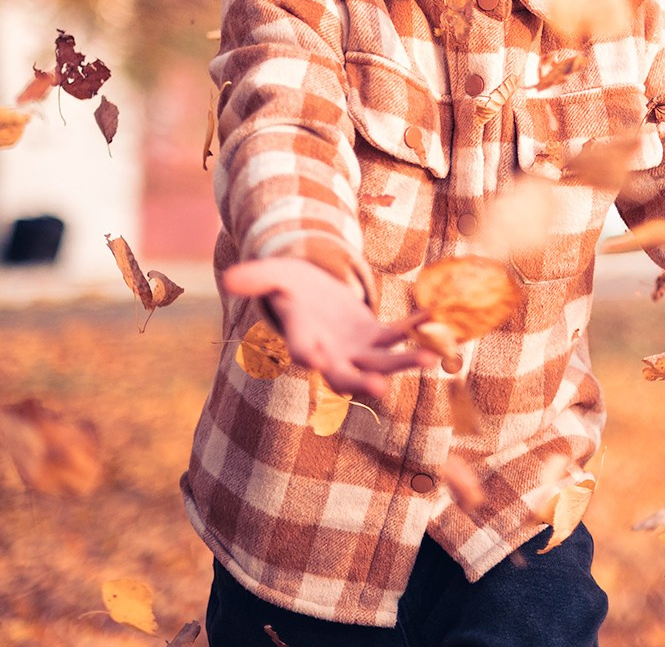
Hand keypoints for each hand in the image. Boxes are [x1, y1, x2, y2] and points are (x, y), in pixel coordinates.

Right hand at [222, 257, 435, 397]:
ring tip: (429, 358)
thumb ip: (256, 279)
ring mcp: (355, 349)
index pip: (303, 351)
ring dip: (403, 362)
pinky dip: (416, 328)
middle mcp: (330, 353)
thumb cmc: (288, 284)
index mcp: (302, 338)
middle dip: (361, 382)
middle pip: (345, 374)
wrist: (311, 291)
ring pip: (380, 362)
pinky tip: (436, 316)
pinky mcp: (375, 337)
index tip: (315, 359)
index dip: (309, 354)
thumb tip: (228, 279)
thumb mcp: (273, 275)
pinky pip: (398, 335)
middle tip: (380, 388)